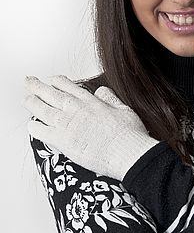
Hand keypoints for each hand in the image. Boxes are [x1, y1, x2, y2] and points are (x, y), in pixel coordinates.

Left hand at [23, 75, 158, 180]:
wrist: (126, 152)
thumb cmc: (128, 135)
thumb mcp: (124, 109)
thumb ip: (110, 98)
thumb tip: (102, 91)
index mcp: (90, 101)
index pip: (67, 86)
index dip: (57, 81)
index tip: (52, 80)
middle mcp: (75, 109)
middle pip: (50, 93)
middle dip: (37, 86)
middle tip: (29, 82)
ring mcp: (67, 124)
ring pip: (41, 109)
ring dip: (31, 102)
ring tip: (26, 99)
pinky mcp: (62, 141)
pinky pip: (40, 131)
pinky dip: (33, 127)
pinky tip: (31, 125)